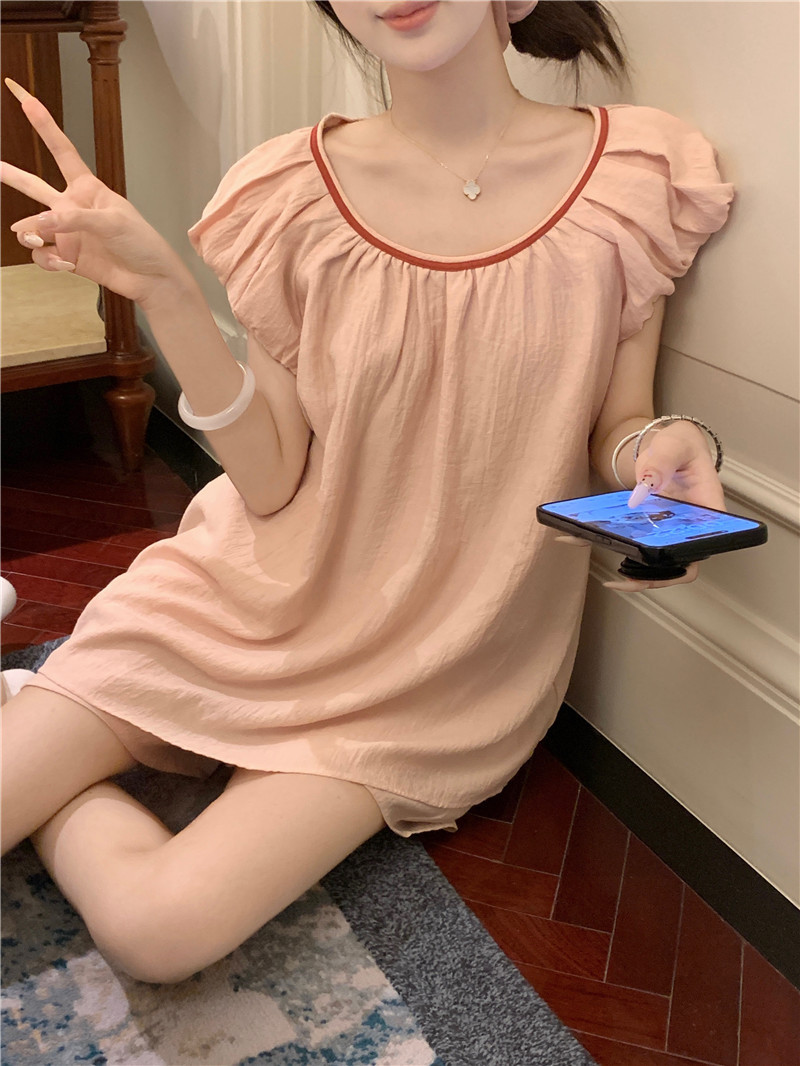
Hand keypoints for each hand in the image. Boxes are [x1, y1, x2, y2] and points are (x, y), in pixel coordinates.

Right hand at [1, 79, 187, 307]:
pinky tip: (64, 264)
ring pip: (30, 227)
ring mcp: (66, 233)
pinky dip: (47, 260)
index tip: (24, 97)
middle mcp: (71, 208)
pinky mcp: (65, 256)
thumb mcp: (112, 222)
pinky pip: (41, 254)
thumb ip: (75, 219)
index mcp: (87, 188)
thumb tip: (40, 223)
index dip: (44, 124)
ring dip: (30, 234)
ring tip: (40, 239)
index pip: (61, 150)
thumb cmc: (141, 243)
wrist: (150, 279)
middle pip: (33, 185)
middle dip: (11, 175)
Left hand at [557, 419, 723, 592]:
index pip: (703, 546)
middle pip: (675, 563)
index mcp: (705, 508)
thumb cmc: (680, 444)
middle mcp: (688, 526)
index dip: (683, 564)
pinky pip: (628, 541)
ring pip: (651, 559)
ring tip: (607, 576)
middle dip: (650, 576)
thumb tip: (643, 488)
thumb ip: (662, 462)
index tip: (659, 569)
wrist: (667, 443)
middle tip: (624, 579)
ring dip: (629, 569)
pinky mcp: (645, 526)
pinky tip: (578, 538)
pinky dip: (605, 542)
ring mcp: (666, 529)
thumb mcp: (674, 445)